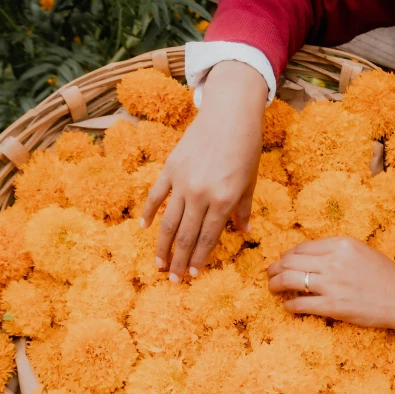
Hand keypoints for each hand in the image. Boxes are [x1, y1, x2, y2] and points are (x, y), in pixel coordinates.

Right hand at [141, 61, 267, 280]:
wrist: (230, 112)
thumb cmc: (245, 148)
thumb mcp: (250, 182)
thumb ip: (243, 210)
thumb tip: (242, 233)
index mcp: (223, 200)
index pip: (207, 239)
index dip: (199, 260)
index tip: (193, 275)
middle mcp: (200, 195)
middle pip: (186, 236)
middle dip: (179, 261)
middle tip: (173, 280)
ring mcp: (182, 181)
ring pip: (168, 222)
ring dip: (162, 246)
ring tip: (158, 265)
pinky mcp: (170, 168)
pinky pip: (156, 195)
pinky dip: (149, 212)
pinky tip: (144, 228)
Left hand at [267, 237, 394, 337]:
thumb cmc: (388, 278)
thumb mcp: (363, 253)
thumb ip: (338, 252)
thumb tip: (312, 258)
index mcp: (342, 244)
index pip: (303, 247)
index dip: (288, 255)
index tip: (283, 262)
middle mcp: (334, 261)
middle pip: (291, 261)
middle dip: (275, 268)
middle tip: (270, 274)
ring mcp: (332, 284)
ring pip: (290, 280)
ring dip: (276, 285)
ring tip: (272, 288)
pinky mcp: (333, 306)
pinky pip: (300, 304)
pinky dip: (290, 305)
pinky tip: (287, 307)